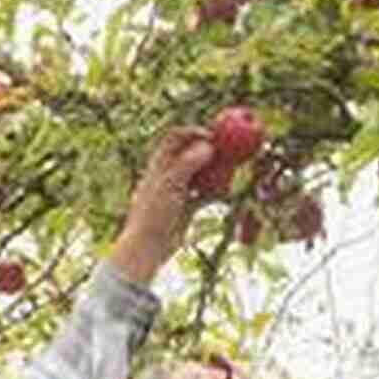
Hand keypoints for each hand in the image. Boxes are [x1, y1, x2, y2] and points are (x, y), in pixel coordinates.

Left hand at [109, 125, 214, 286]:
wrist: (149, 247)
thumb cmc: (154, 213)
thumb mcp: (171, 184)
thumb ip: (188, 163)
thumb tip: (209, 146)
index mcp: (159, 163)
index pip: (175, 137)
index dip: (193, 131)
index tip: (213, 134)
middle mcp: (169, 173)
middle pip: (191, 153)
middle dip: (209, 150)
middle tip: (228, 149)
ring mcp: (179, 190)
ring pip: (201, 173)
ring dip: (215, 170)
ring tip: (230, 169)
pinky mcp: (187, 207)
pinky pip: (205, 194)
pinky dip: (216, 191)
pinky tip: (226, 192)